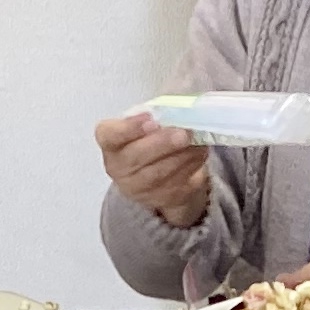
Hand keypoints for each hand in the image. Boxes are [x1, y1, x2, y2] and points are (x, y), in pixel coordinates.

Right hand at [92, 111, 214, 227]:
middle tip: (182, 134)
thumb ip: (155, 117)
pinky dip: (192, 165)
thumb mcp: (145, 124)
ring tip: (196, 139)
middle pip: (136, 157)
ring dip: (182, 155)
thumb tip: (178, 111)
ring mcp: (139, 188)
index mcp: (111, 144)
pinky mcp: (162, 199)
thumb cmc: (148, 140)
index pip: (110, 136)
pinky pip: (178, 183)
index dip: (129, 128)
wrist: (155, 176)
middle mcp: (119, 168)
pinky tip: (199, 152)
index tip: (150, 119)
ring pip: (160, 173)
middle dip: (162, 144)